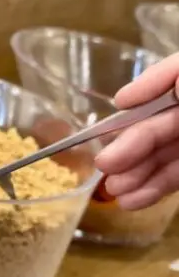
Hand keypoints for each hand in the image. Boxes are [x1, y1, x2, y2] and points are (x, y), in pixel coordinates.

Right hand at [97, 53, 178, 208]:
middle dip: (131, 146)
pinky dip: (154, 189)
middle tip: (105, 164)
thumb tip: (124, 99)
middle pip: (159, 125)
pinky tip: (131, 200)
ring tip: (114, 189)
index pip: (170, 80)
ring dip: (136, 174)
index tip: (119, 105)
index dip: (145, 92)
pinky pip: (175, 176)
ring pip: (163, 155)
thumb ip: (172, 77)